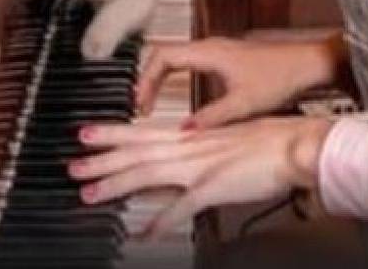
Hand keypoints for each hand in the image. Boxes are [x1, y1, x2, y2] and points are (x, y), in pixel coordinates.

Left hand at [70, 117, 333, 238]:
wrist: (295, 145)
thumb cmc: (268, 143)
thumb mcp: (224, 143)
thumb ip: (198, 154)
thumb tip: (181, 167)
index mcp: (191, 137)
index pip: (141, 133)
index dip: (111, 133)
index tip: (85, 134)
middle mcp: (188, 148)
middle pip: (135, 152)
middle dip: (100, 159)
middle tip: (71, 165)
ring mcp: (199, 166)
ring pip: (146, 174)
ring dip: (115, 185)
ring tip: (89, 193)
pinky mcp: (214, 186)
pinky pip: (180, 207)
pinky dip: (160, 221)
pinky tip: (144, 233)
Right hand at [136, 35, 346, 128]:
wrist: (308, 64)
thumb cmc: (282, 76)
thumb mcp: (243, 105)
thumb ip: (211, 118)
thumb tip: (184, 131)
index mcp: (208, 52)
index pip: (162, 58)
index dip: (146, 80)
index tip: (141, 103)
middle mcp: (210, 46)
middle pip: (164, 55)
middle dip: (147, 78)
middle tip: (140, 104)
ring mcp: (217, 49)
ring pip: (176, 57)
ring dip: (160, 76)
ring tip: (151, 100)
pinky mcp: (225, 56)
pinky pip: (189, 61)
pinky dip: (175, 76)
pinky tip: (178, 94)